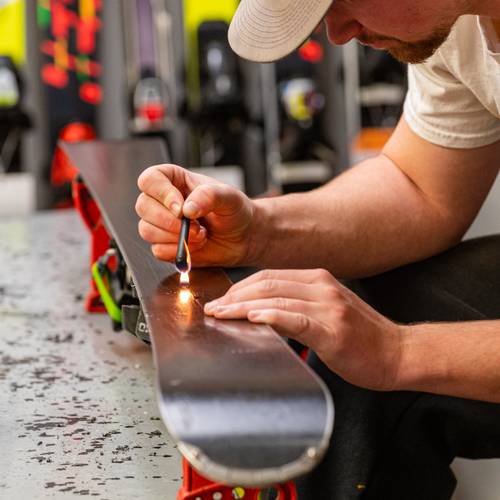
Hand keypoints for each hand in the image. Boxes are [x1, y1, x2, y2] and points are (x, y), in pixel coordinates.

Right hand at [136, 164, 255, 266]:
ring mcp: (162, 224)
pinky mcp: (165, 246)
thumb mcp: (229, 197)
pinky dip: (178, 251)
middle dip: (169, 221)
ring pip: (147, 230)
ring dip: (174, 237)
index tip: (181, 208)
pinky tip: (197, 245)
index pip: (150, 180)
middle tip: (196, 225)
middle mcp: (163, 201)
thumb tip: (186, 209)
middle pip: (143, 206)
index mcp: (174, 180)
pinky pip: (157, 251)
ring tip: (201, 235)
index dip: (161, 194)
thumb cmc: (235, 211)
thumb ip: (209, 196)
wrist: (244, 237)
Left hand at [204, 269, 404, 390]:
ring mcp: (329, 306)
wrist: (398, 353)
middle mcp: (322, 287)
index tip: (222, 300)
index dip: (241, 287)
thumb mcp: (327, 310)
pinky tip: (253, 319)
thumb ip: (297, 305)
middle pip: (267, 284)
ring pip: (276, 299)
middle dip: (234, 297)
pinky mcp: (333, 329)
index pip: (269, 276)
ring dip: (243, 307)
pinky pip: (296, 318)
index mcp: (318, 279)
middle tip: (213, 309)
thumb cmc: (361, 336)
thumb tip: (260, 311)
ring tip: (221, 315)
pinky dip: (272, 316)